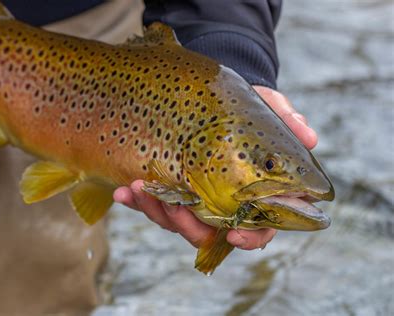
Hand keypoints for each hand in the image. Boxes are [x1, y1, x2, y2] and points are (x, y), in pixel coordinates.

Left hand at [114, 86, 317, 250]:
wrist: (216, 98)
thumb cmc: (248, 108)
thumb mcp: (267, 107)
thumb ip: (286, 120)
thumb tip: (310, 136)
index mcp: (253, 197)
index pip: (257, 229)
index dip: (249, 238)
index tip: (235, 232)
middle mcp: (221, 204)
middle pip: (206, 232)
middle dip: (186, 225)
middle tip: (173, 206)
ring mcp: (192, 199)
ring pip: (174, 221)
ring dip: (155, 210)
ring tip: (139, 188)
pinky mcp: (169, 188)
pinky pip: (152, 202)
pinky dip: (137, 200)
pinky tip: (123, 189)